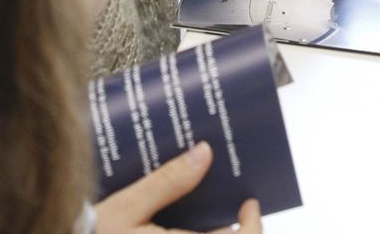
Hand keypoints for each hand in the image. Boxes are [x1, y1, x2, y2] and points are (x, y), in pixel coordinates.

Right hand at [94, 141, 262, 233]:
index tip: (250, 202)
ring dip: (208, 229)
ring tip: (201, 200)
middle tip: (227, 197)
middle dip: (232, 225)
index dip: (253, 224)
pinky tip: (178, 217)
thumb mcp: (126, 207)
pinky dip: (189, 230)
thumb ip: (167, 182)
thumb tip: (204, 153)